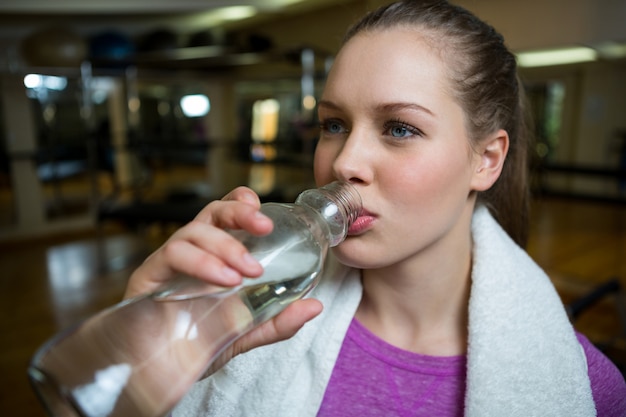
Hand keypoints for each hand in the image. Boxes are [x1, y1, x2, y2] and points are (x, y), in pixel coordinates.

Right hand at [124, 186, 322, 368]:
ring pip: (194, 231)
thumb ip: (278, 320)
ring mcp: (169, 263)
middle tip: (266, 227)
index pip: (225, 216)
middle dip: (240, 213)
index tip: (265, 213)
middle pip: (212, 213)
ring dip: (225, 245)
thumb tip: (315, 306)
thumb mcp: (246, 332)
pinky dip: (202, 262)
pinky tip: (224, 280)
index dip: (242, 204)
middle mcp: (191, 252)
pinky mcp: (149, 276)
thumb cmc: (197, 344)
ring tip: (248, 272)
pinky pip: (173, 254)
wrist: (157, 374)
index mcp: (213, 256)